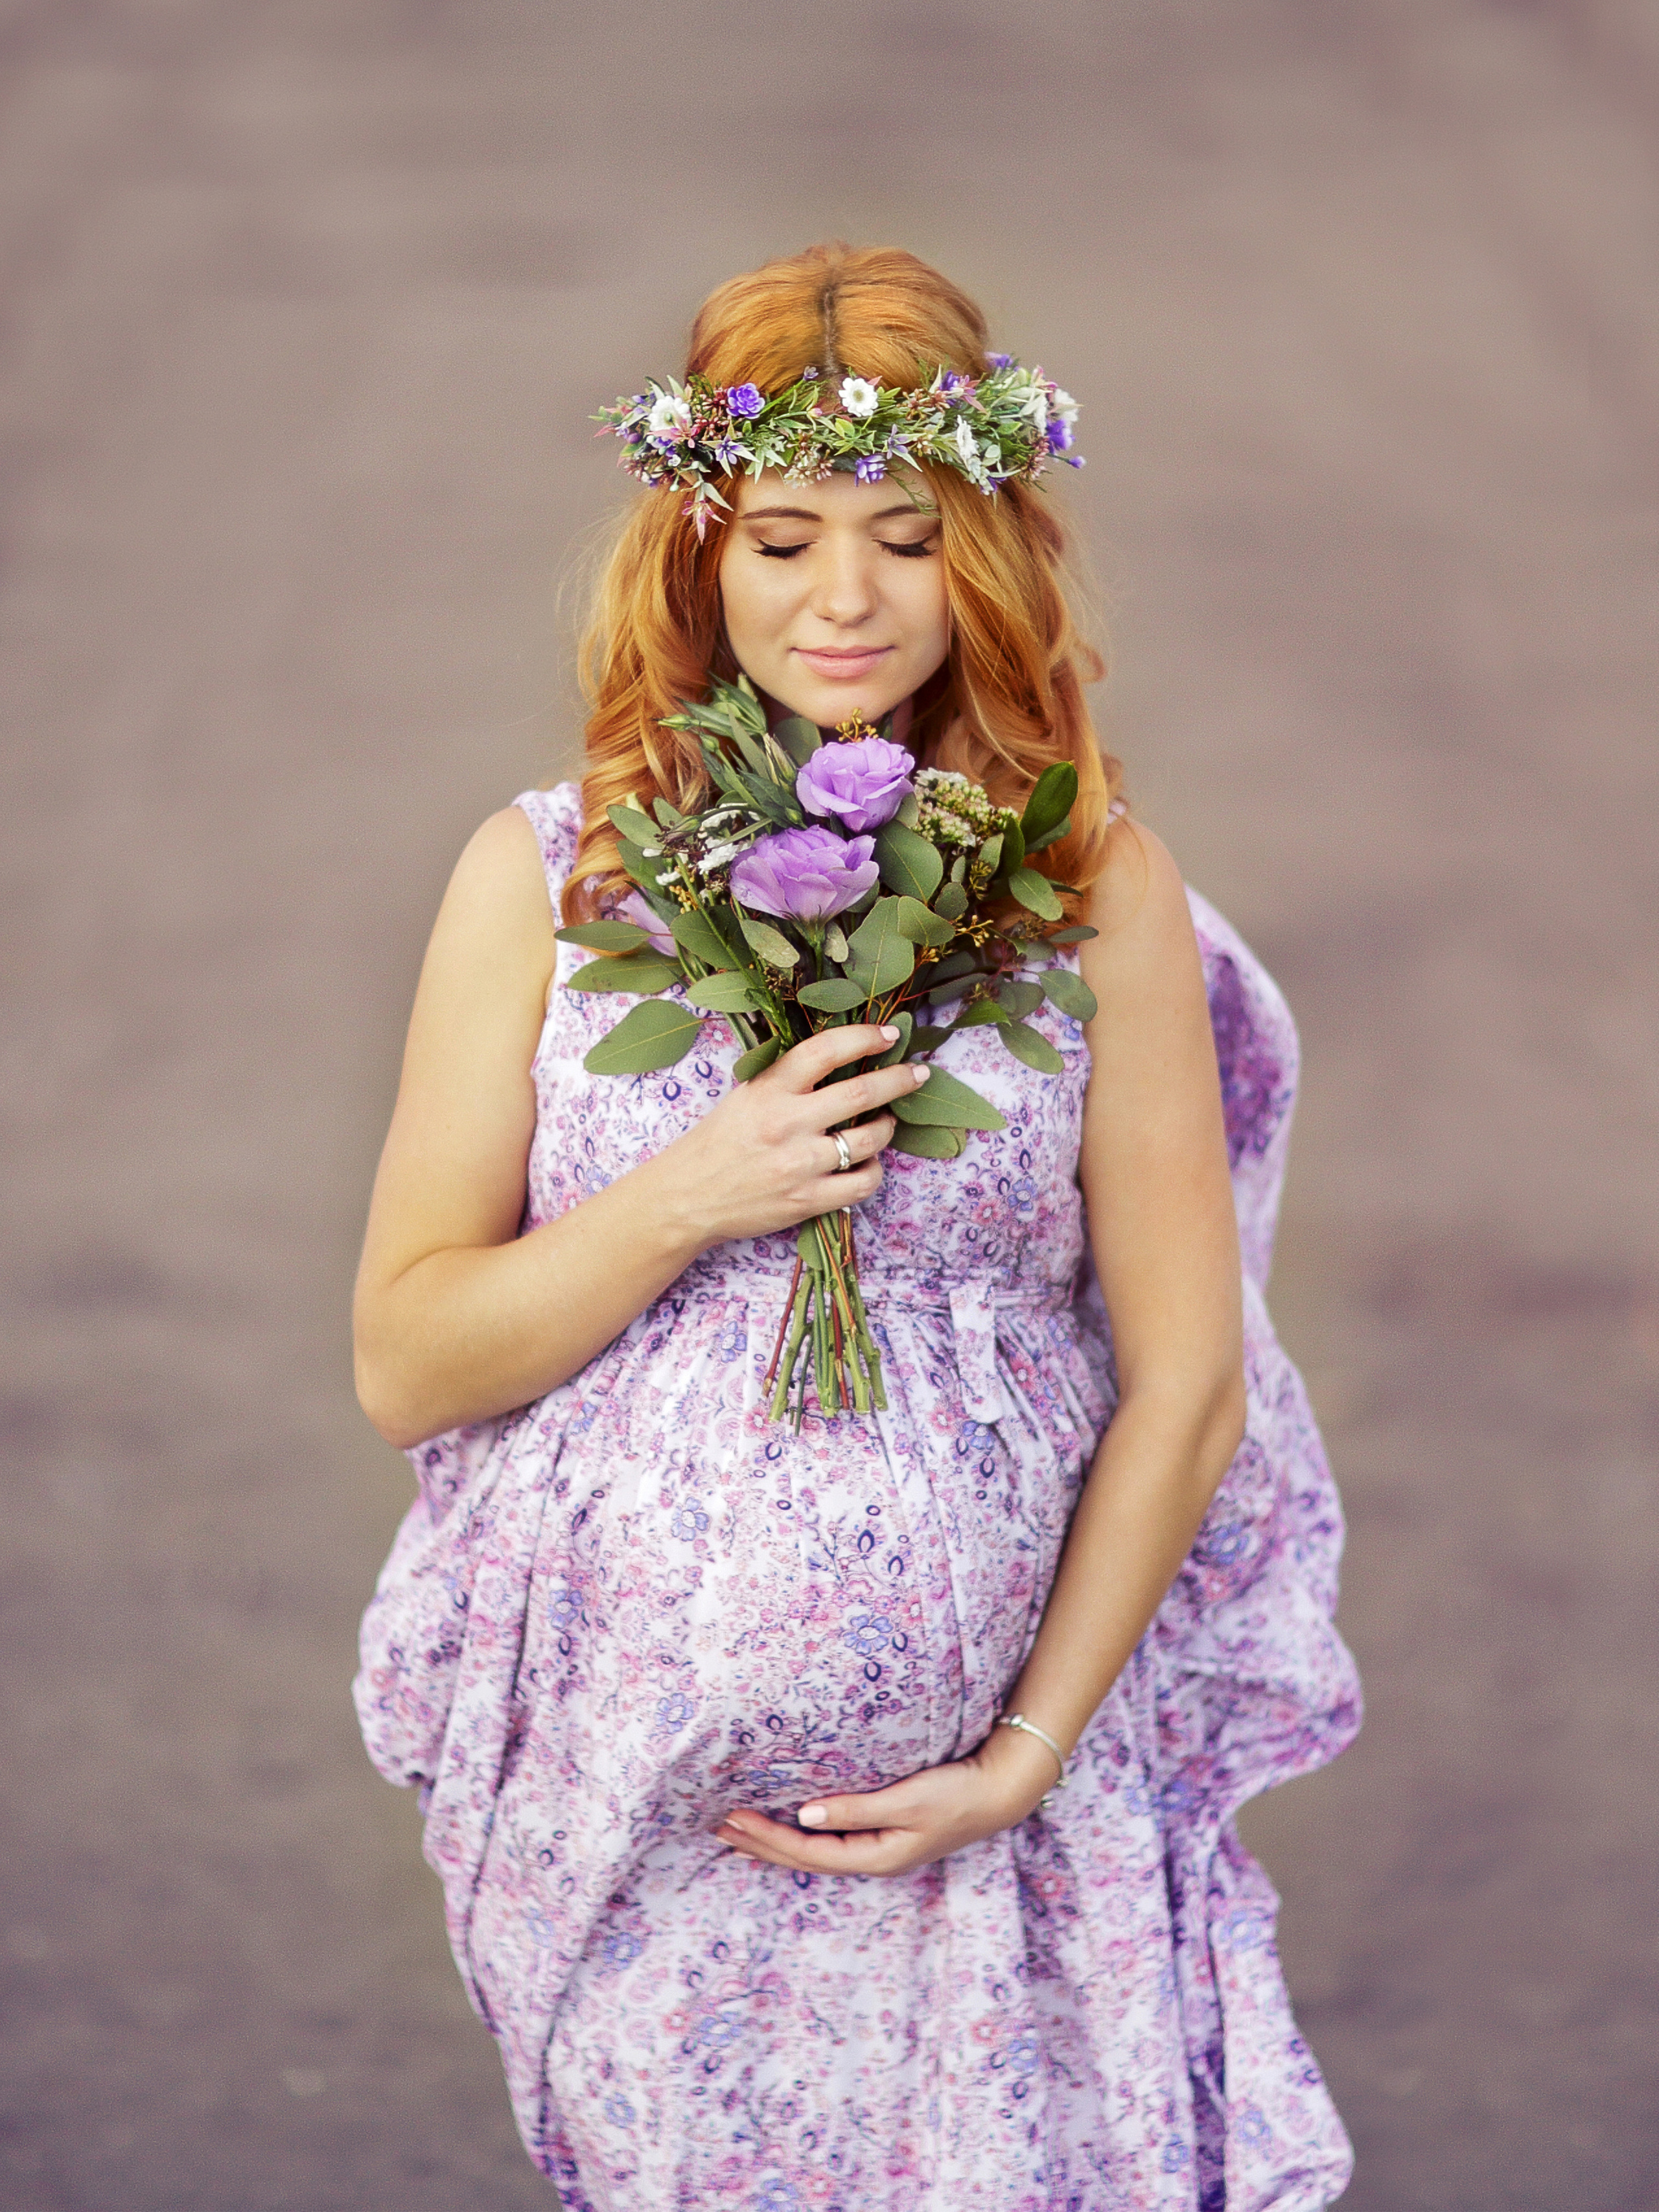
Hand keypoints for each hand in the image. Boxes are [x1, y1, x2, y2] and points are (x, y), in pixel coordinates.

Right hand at [660, 1022, 930, 1249]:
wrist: (686, 1197)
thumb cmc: (717, 1143)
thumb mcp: (745, 1096)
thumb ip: (787, 1080)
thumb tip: (842, 1058)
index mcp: (770, 1089)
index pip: (826, 1050)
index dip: (864, 1037)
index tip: (889, 1035)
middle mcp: (787, 1123)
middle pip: (861, 1092)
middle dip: (898, 1080)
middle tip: (917, 1075)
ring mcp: (800, 1164)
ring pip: (869, 1139)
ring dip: (886, 1127)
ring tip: (884, 1123)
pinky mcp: (807, 1200)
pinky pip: (862, 1183)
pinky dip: (874, 1171)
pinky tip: (867, 1164)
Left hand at [713, 1718, 1063, 1876]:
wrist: (1001, 1790)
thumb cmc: (957, 1792)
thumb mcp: (907, 1800)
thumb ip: (855, 1809)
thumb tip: (803, 1813)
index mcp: (876, 1856)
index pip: (808, 1852)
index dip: (767, 1838)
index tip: (733, 1819)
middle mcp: (872, 1858)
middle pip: (804, 1858)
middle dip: (760, 1844)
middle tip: (717, 1826)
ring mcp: (878, 1848)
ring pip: (813, 1851)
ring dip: (773, 1842)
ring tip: (737, 1834)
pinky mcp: (883, 1832)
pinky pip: (828, 1839)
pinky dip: (799, 1834)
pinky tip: (786, 1826)